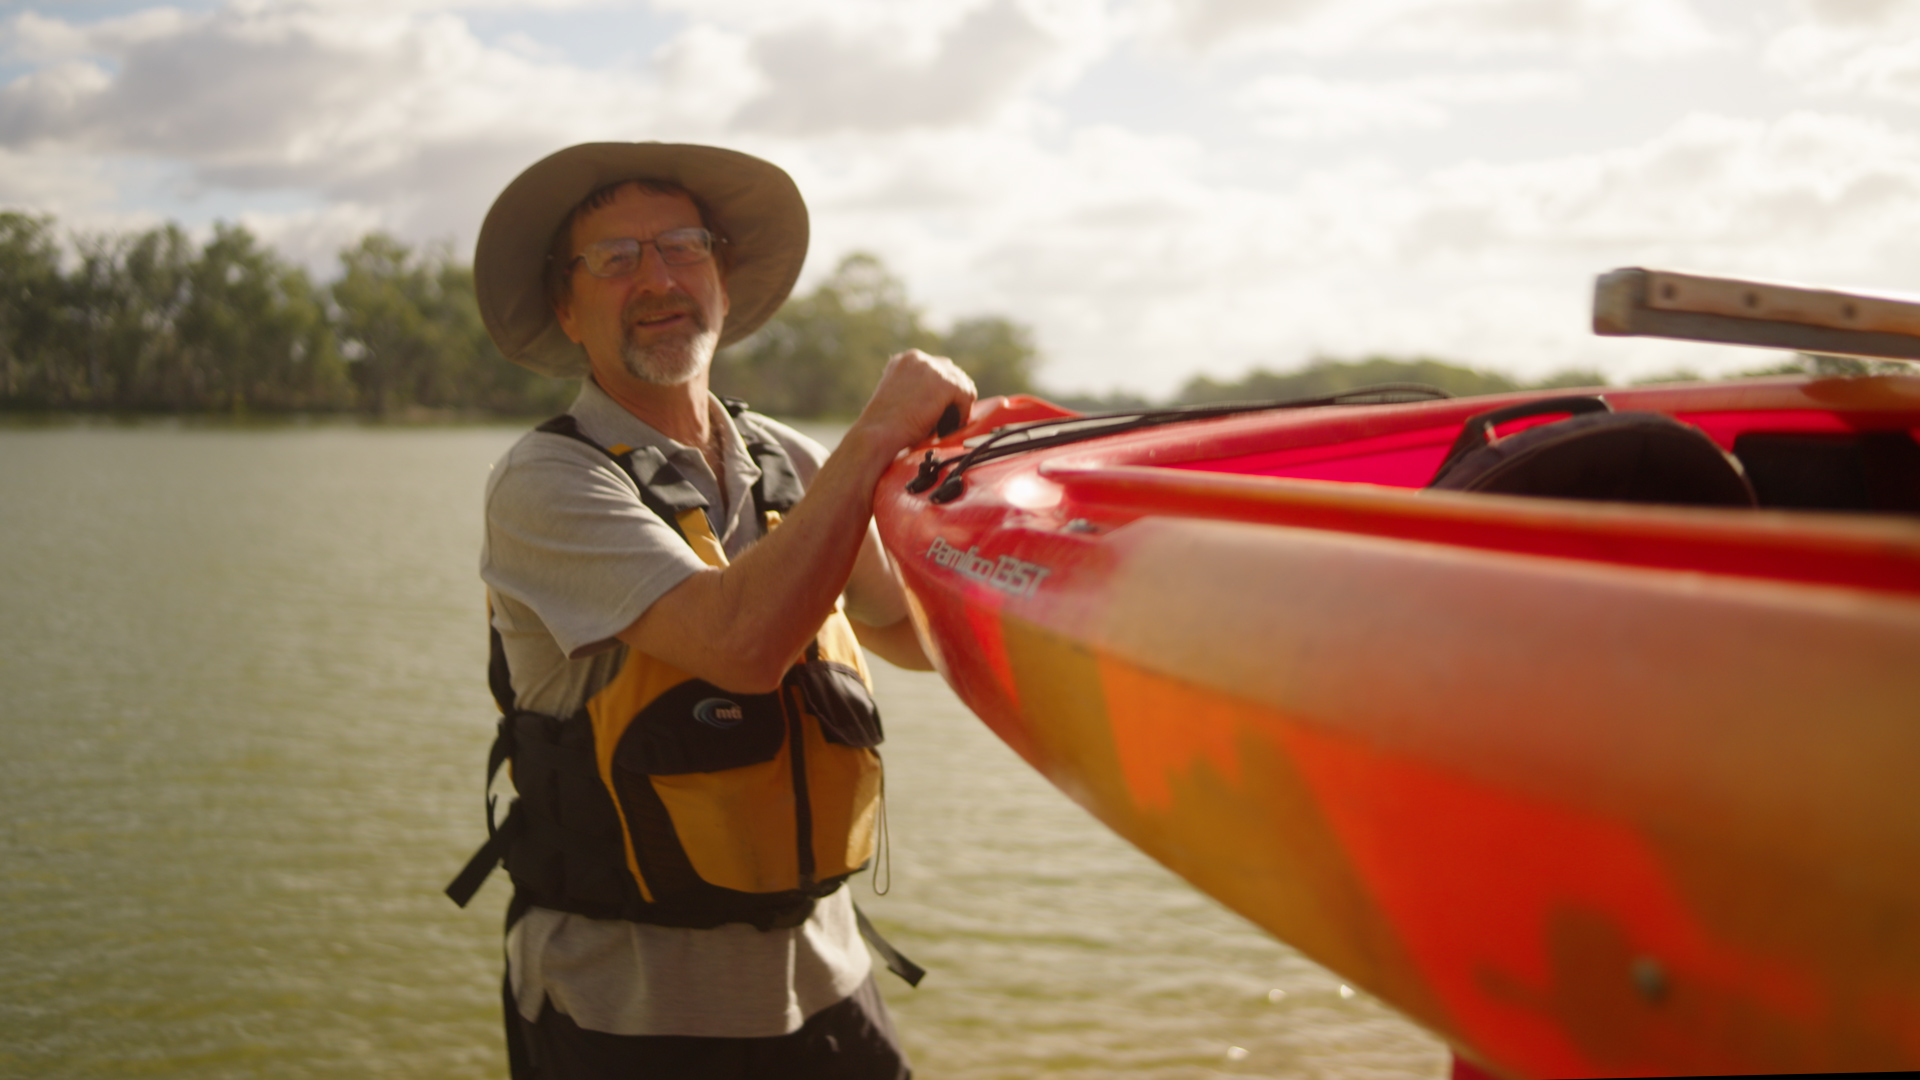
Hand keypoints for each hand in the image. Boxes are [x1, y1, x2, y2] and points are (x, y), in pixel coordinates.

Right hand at [850, 349, 975, 457]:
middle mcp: (918, 358)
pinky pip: (967, 395)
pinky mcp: (944, 382)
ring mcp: (931, 368)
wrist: (877, 434)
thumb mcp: (900, 395)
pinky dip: (962, 412)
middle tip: (945, 417)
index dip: (942, 391)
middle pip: (952, 372)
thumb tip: (944, 397)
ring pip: (962, 383)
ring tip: (946, 422)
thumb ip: (919, 388)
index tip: (938, 408)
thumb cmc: (886, 426)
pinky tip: (948, 424)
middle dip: (953, 395)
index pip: (938, 368)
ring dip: (958, 404)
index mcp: (905, 360)